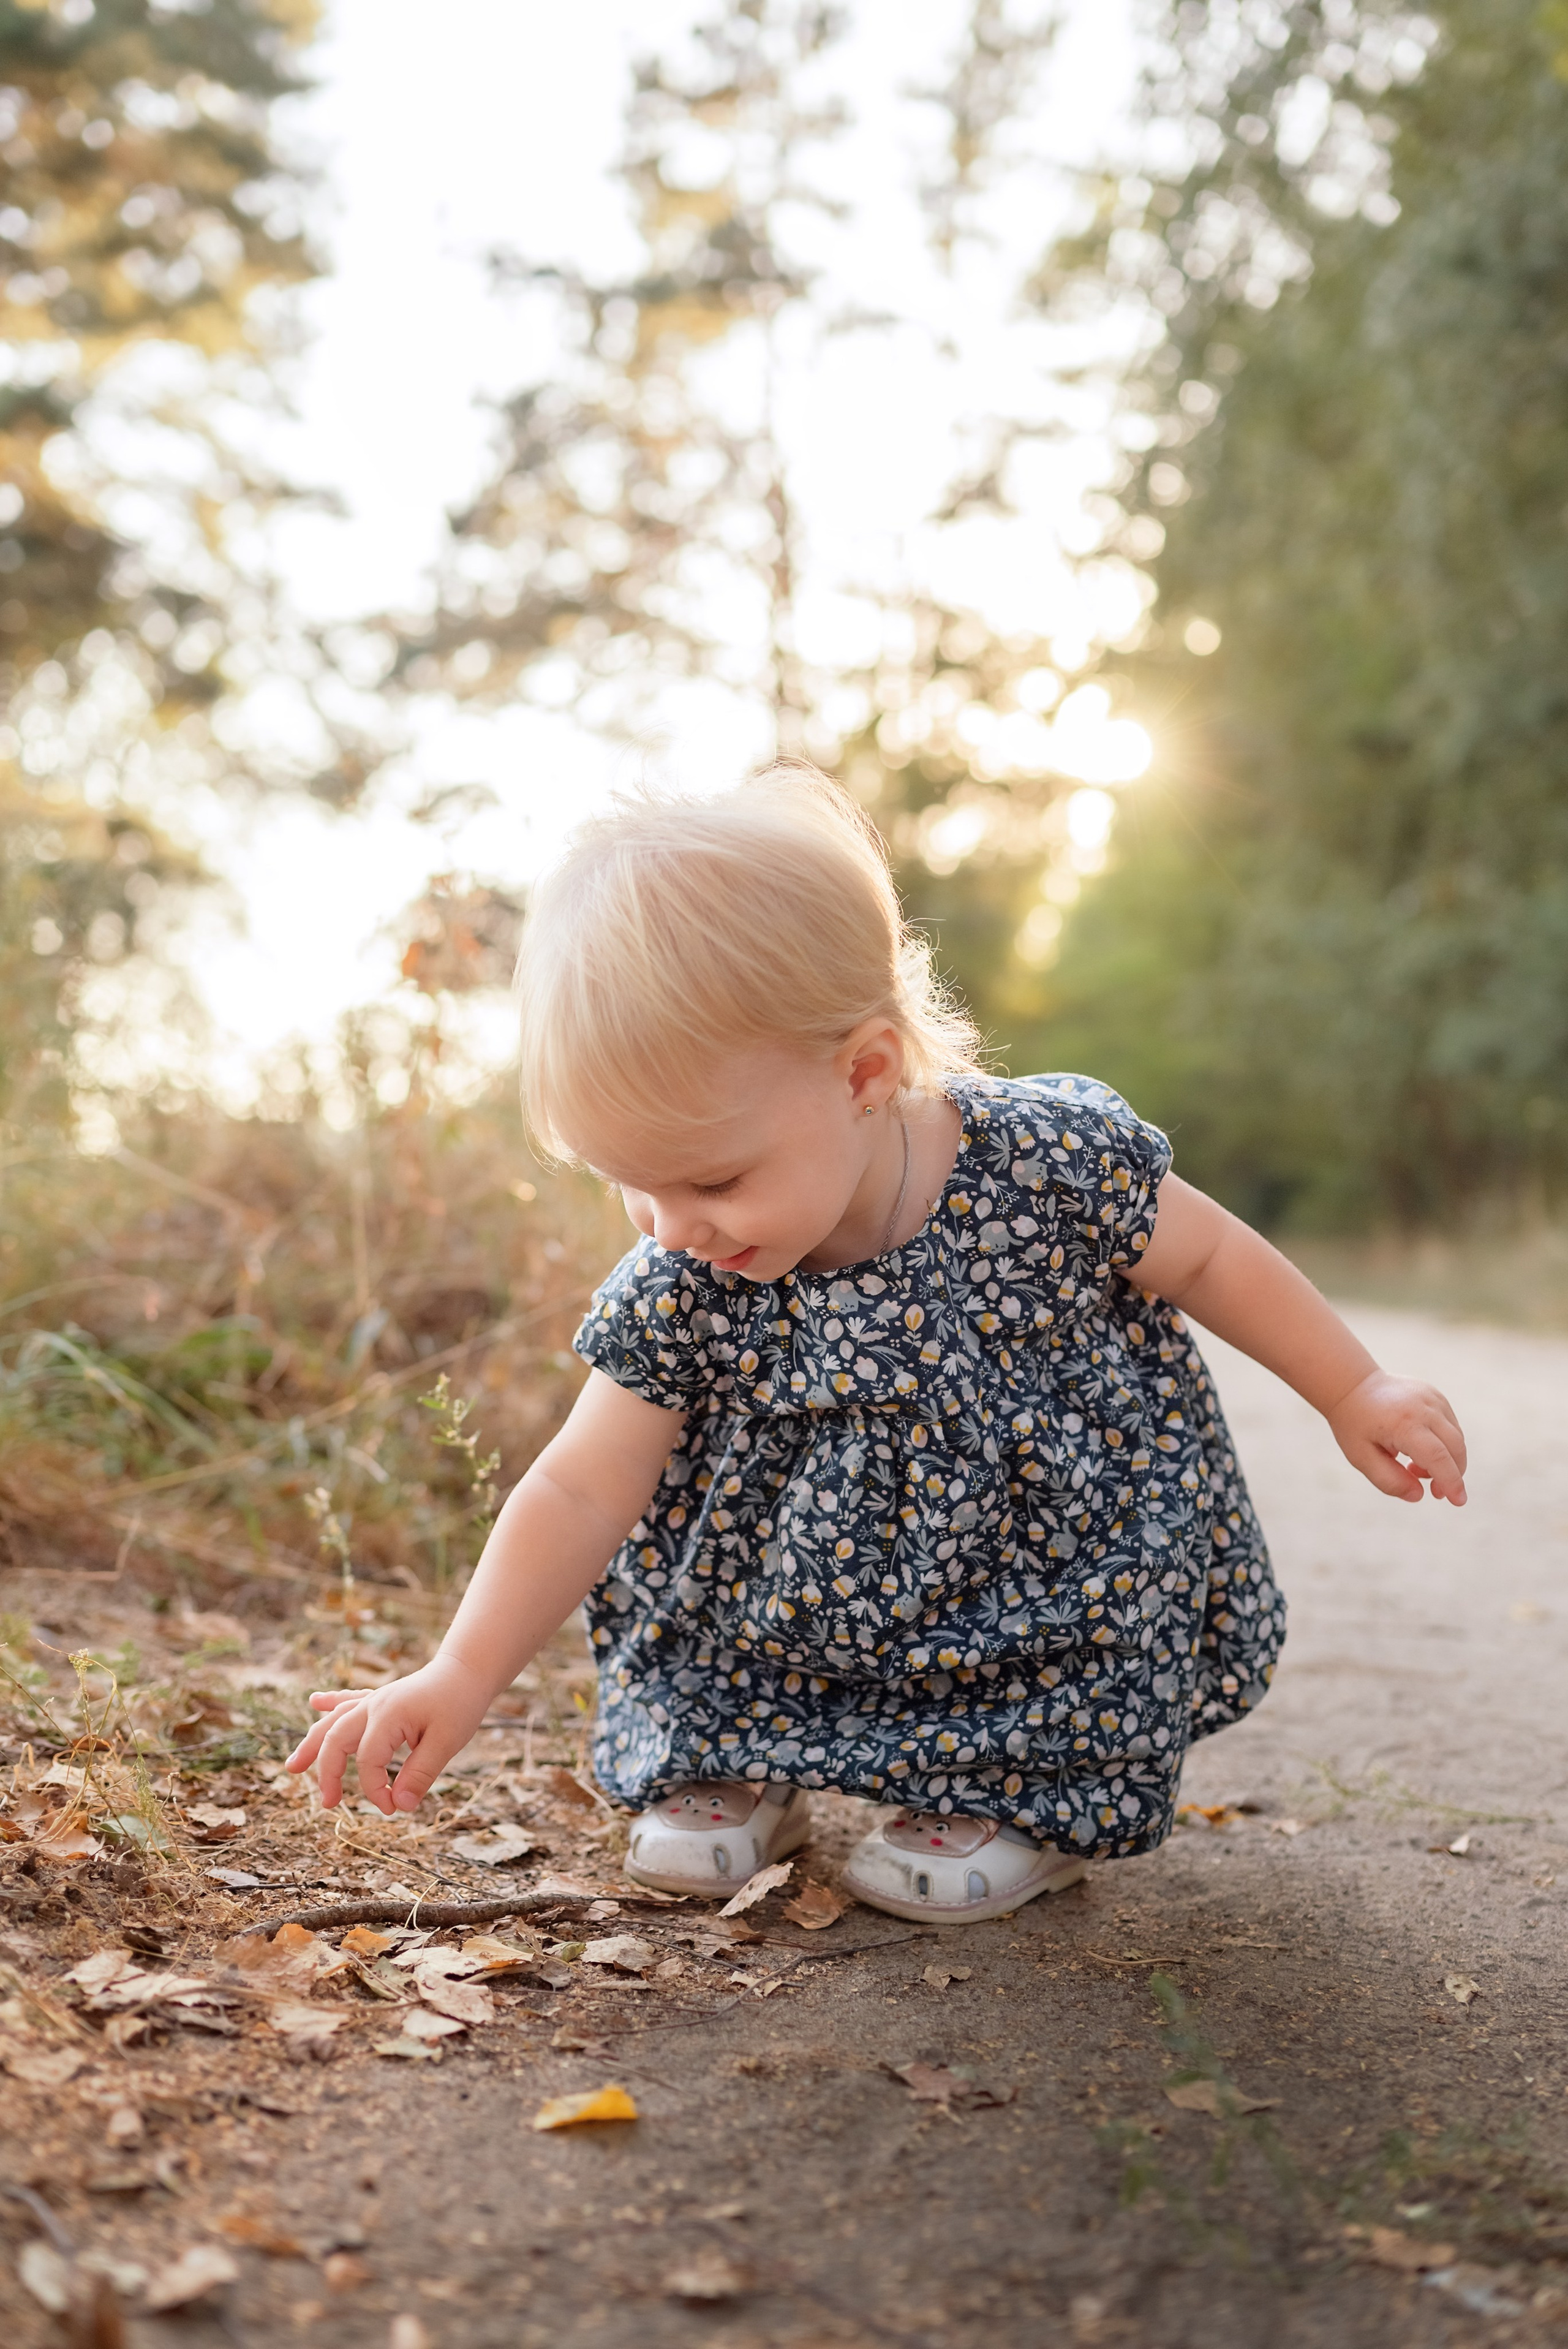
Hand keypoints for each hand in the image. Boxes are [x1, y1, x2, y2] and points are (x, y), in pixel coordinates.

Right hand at [283, 1653, 491, 1813]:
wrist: (467, 1670)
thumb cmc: (460, 1703)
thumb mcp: (447, 1742)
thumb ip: (421, 1774)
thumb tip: (401, 1806)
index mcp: (387, 1716)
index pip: (367, 1761)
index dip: (375, 1789)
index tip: (393, 1808)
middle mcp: (373, 1706)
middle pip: (336, 1740)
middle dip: (327, 1773)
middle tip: (328, 1804)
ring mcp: (374, 1700)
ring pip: (333, 1721)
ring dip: (313, 1743)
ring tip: (293, 1766)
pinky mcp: (380, 1698)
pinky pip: (348, 1700)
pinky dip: (331, 1703)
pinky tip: (315, 1702)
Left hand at [1326, 1370, 1467, 1505]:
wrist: (1353, 1386)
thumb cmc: (1355, 1425)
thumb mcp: (1361, 1457)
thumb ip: (1389, 1480)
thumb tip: (1419, 1495)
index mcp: (1403, 1422)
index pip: (1438, 1456)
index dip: (1451, 1481)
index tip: (1458, 1501)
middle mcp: (1424, 1407)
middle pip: (1455, 1448)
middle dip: (1452, 1475)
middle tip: (1433, 1491)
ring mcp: (1433, 1398)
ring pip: (1456, 1438)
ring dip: (1446, 1460)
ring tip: (1413, 1465)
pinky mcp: (1437, 1396)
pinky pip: (1451, 1427)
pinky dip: (1444, 1445)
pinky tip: (1419, 1449)